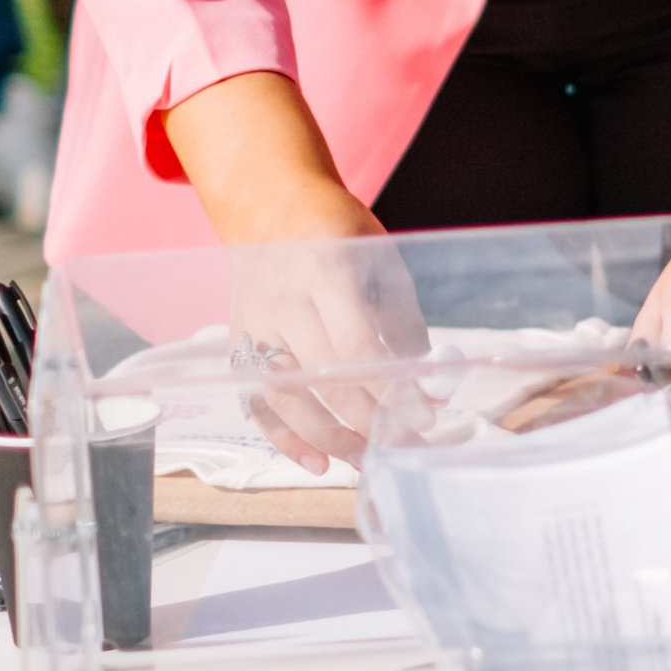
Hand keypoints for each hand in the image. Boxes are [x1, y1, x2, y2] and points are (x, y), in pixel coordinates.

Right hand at [160, 69, 418, 469]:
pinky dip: (284, 438)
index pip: (357, 345)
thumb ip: (404, 324)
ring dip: (329, 439)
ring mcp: (254, 324)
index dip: (390, 388)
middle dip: (369, 422)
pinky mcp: (238, 344)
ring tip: (366, 462)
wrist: (270, 207)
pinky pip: (255, 402)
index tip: (424, 418)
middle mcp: (283, 300)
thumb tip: (432, 389)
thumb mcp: (382, 261)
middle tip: (406, 446)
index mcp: (326, 269)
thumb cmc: (339, 234)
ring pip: (285, 397)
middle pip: (323, 377)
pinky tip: (318, 463)